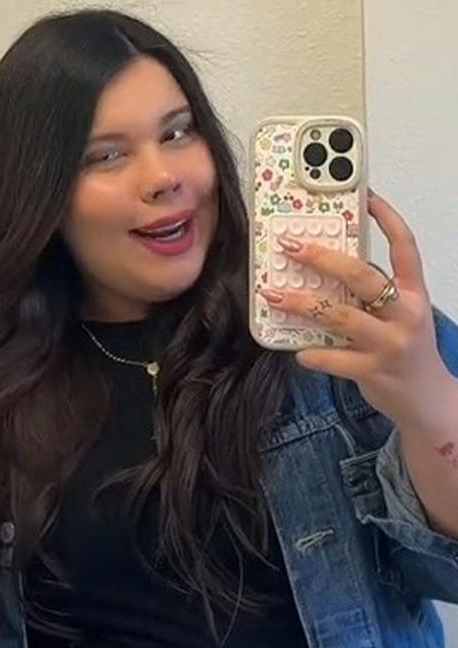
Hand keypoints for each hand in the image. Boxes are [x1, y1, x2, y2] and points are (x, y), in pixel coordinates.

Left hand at [260, 192, 457, 427]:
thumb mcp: (397, 314)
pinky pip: (332, 358)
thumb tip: (323, 268)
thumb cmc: (404, 349)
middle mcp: (405, 313)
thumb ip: (370, 294)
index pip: (406, 247)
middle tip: (291, 246)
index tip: (366, 197)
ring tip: (272, 294)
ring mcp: (390, 343)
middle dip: (324, 259)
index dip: (387, 219)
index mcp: (413, 293)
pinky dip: (310, 353)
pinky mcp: (373, 371)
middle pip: (364, 277)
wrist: (427, 399)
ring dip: (302, 304)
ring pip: (340, 316)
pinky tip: (297, 349)